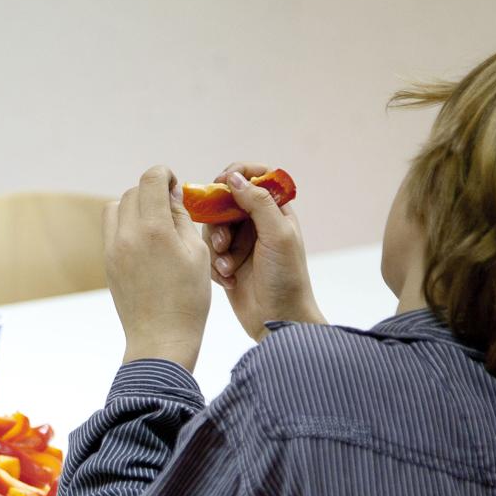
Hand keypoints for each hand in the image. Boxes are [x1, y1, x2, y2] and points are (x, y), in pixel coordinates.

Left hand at [104, 165, 210, 370]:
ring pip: (116, 206)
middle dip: (152, 191)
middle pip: (134, 191)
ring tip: (154, 223)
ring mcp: (113, 248)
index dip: (165, 175)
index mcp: (154, 229)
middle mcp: (128, 234)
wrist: (161, 337)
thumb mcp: (197, 253)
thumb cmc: (188, 298)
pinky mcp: (108, 262)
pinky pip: (111, 228)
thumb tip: (171, 193)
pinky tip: (144, 241)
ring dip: (134, 206)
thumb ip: (182, 217)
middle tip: (170, 207)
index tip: (175, 185)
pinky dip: (125, 225)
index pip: (151, 179)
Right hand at [205, 162, 324, 340]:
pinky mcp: (227, 262)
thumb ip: (258, 203)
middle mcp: (256, 223)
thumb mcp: (277, 235)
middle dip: (220, 221)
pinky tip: (227, 280)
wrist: (278, 319)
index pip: (253, 178)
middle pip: (225, 202)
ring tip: (228, 267)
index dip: (235, 176)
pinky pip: (209, 252)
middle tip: (224, 242)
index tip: (221, 186)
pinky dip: (215, 265)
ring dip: (217, 247)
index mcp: (275, 211)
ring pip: (213, 227)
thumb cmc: (287, 278)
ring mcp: (240, 243)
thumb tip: (234, 178)